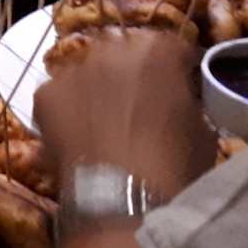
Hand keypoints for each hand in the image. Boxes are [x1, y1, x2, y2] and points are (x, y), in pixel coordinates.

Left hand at [35, 31, 211, 197]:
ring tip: (106, 123)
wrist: (124, 198)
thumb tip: (180, 101)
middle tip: (140, 107)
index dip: (178, 70)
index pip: (172, 49)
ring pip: (88, 73)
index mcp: (157, 50)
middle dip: (133, 75)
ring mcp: (73, 69)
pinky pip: (60, 96)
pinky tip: (80, 136)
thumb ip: (187, 101)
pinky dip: (69, 111)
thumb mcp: (202, 130)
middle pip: (124, 55)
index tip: (182, 87)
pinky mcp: (46, 93)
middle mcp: (111, 48)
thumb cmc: (175, 167)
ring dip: (97, 90)